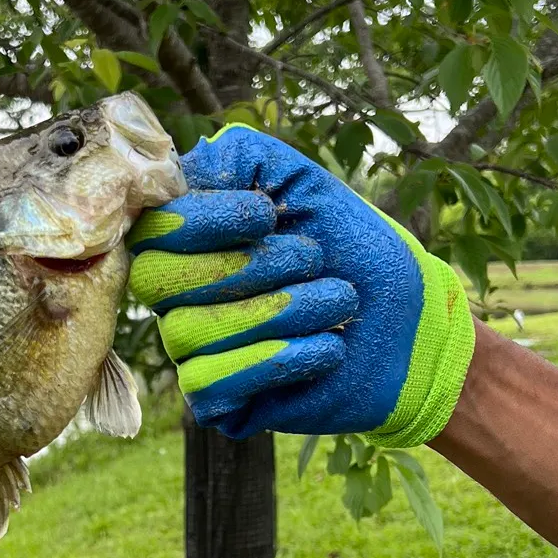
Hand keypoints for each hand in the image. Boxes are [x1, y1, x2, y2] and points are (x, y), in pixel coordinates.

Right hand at [126, 126, 475, 443]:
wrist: (410, 322)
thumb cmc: (353, 248)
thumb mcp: (300, 180)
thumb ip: (238, 157)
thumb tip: (178, 174)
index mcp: (186, 241)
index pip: (147, 229)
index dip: (200, 221)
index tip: (266, 215)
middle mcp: (176, 295)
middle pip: (157, 281)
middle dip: (245, 266)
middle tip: (312, 258)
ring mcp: (192, 350)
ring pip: (186, 332)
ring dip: (278, 311)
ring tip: (339, 301)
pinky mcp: (218, 400)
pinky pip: (208, 382)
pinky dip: (278, 360)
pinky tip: (327, 348)